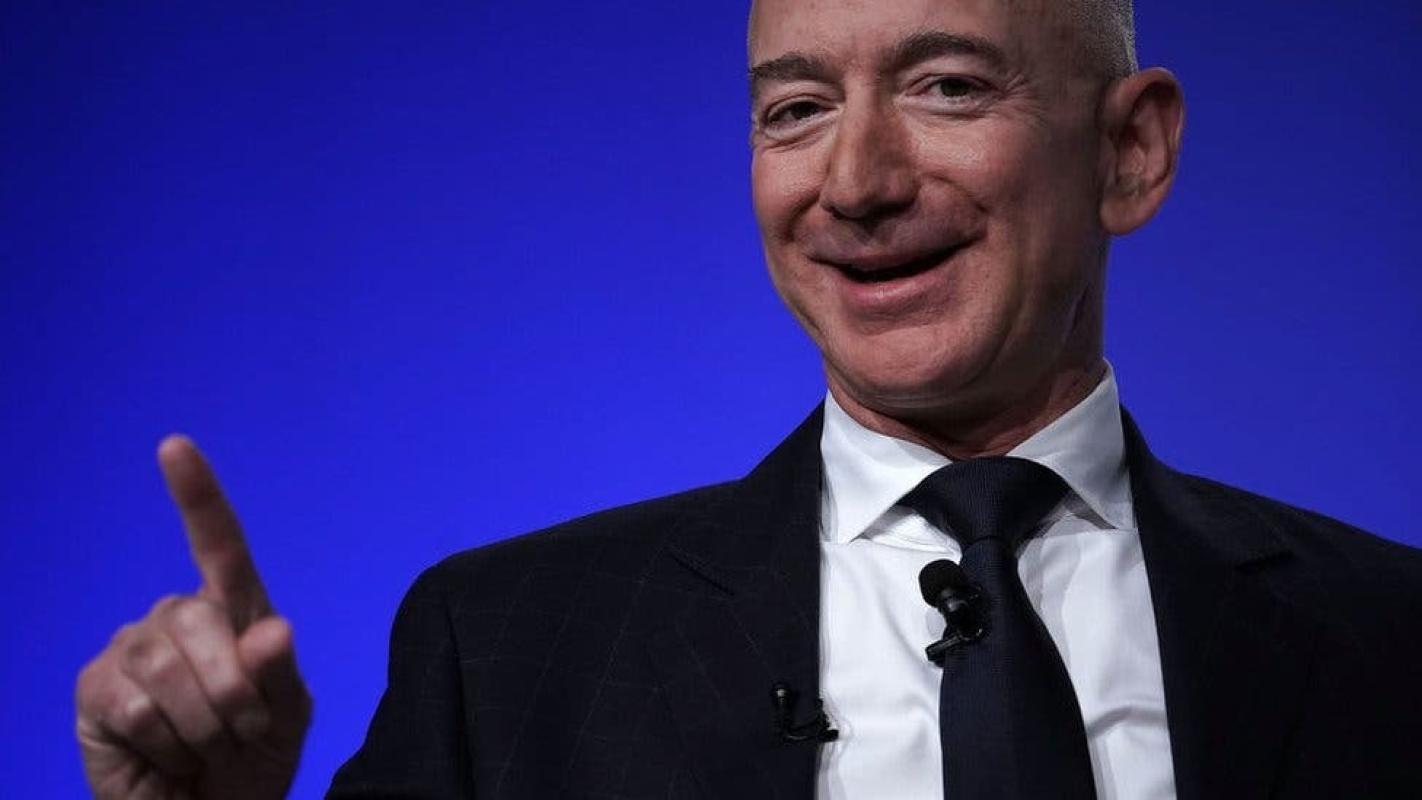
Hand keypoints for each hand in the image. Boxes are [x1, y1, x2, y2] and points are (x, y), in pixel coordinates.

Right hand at [76, 436, 310, 798]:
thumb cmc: (252, 757)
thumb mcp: (285, 718)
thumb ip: (280, 674)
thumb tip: (270, 631)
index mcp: (233, 612)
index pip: (219, 545)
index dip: (197, 496)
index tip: (174, 447)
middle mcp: (178, 618)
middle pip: (205, 623)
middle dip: (236, 691)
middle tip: (243, 732)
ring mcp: (132, 649)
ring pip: (169, 669)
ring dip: (204, 724)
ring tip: (206, 747)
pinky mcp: (96, 689)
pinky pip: (137, 707)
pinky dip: (165, 742)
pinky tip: (165, 754)